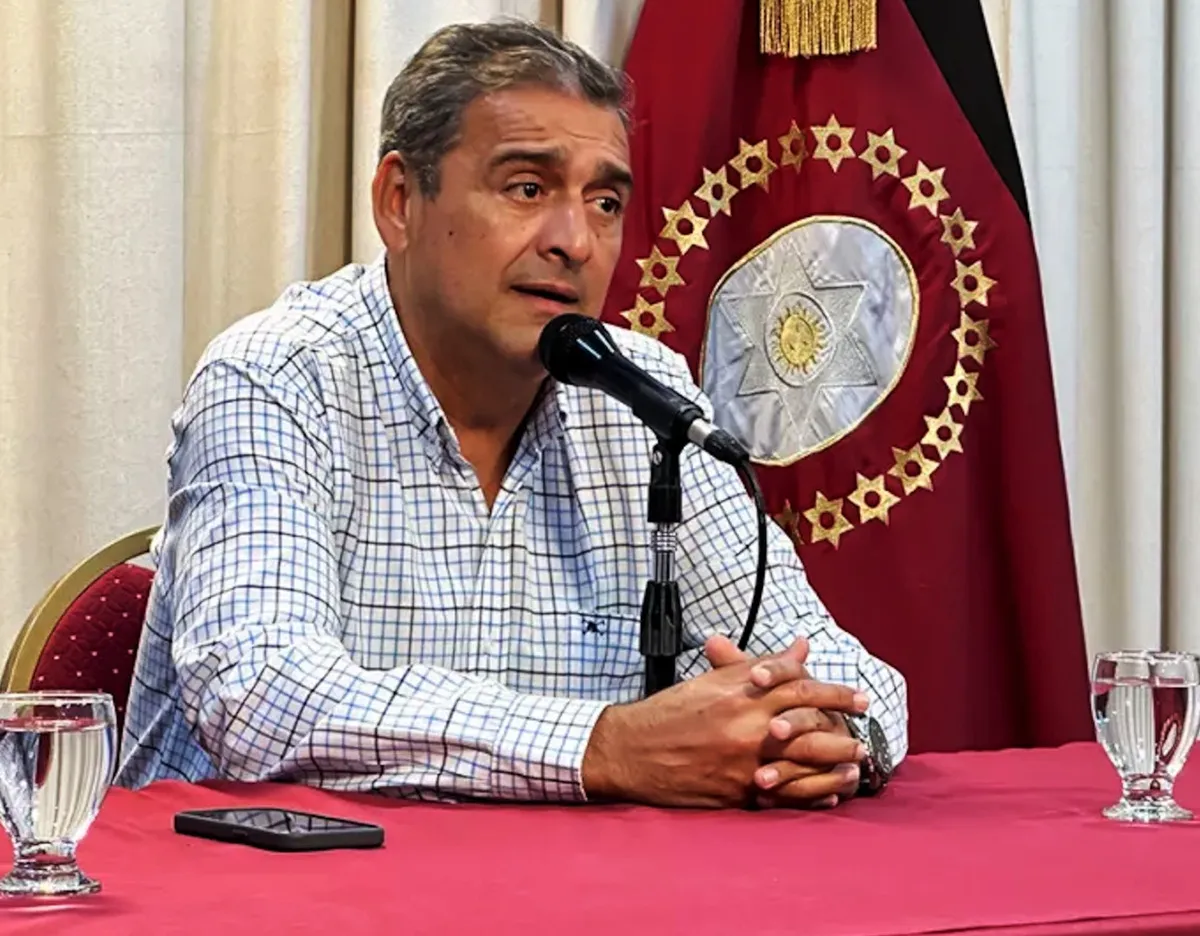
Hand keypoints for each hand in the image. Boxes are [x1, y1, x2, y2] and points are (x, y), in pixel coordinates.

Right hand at [581, 636, 866, 808]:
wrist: (630, 750)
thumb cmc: (670, 712)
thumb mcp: (715, 680)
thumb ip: (762, 665)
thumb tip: (800, 647)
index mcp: (742, 695)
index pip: (801, 688)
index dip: (836, 693)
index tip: (860, 699)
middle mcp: (746, 729)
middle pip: (810, 729)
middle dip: (843, 733)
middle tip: (865, 737)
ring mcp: (742, 764)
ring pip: (802, 767)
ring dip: (834, 767)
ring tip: (855, 766)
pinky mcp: (735, 793)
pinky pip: (783, 797)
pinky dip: (809, 796)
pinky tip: (828, 794)